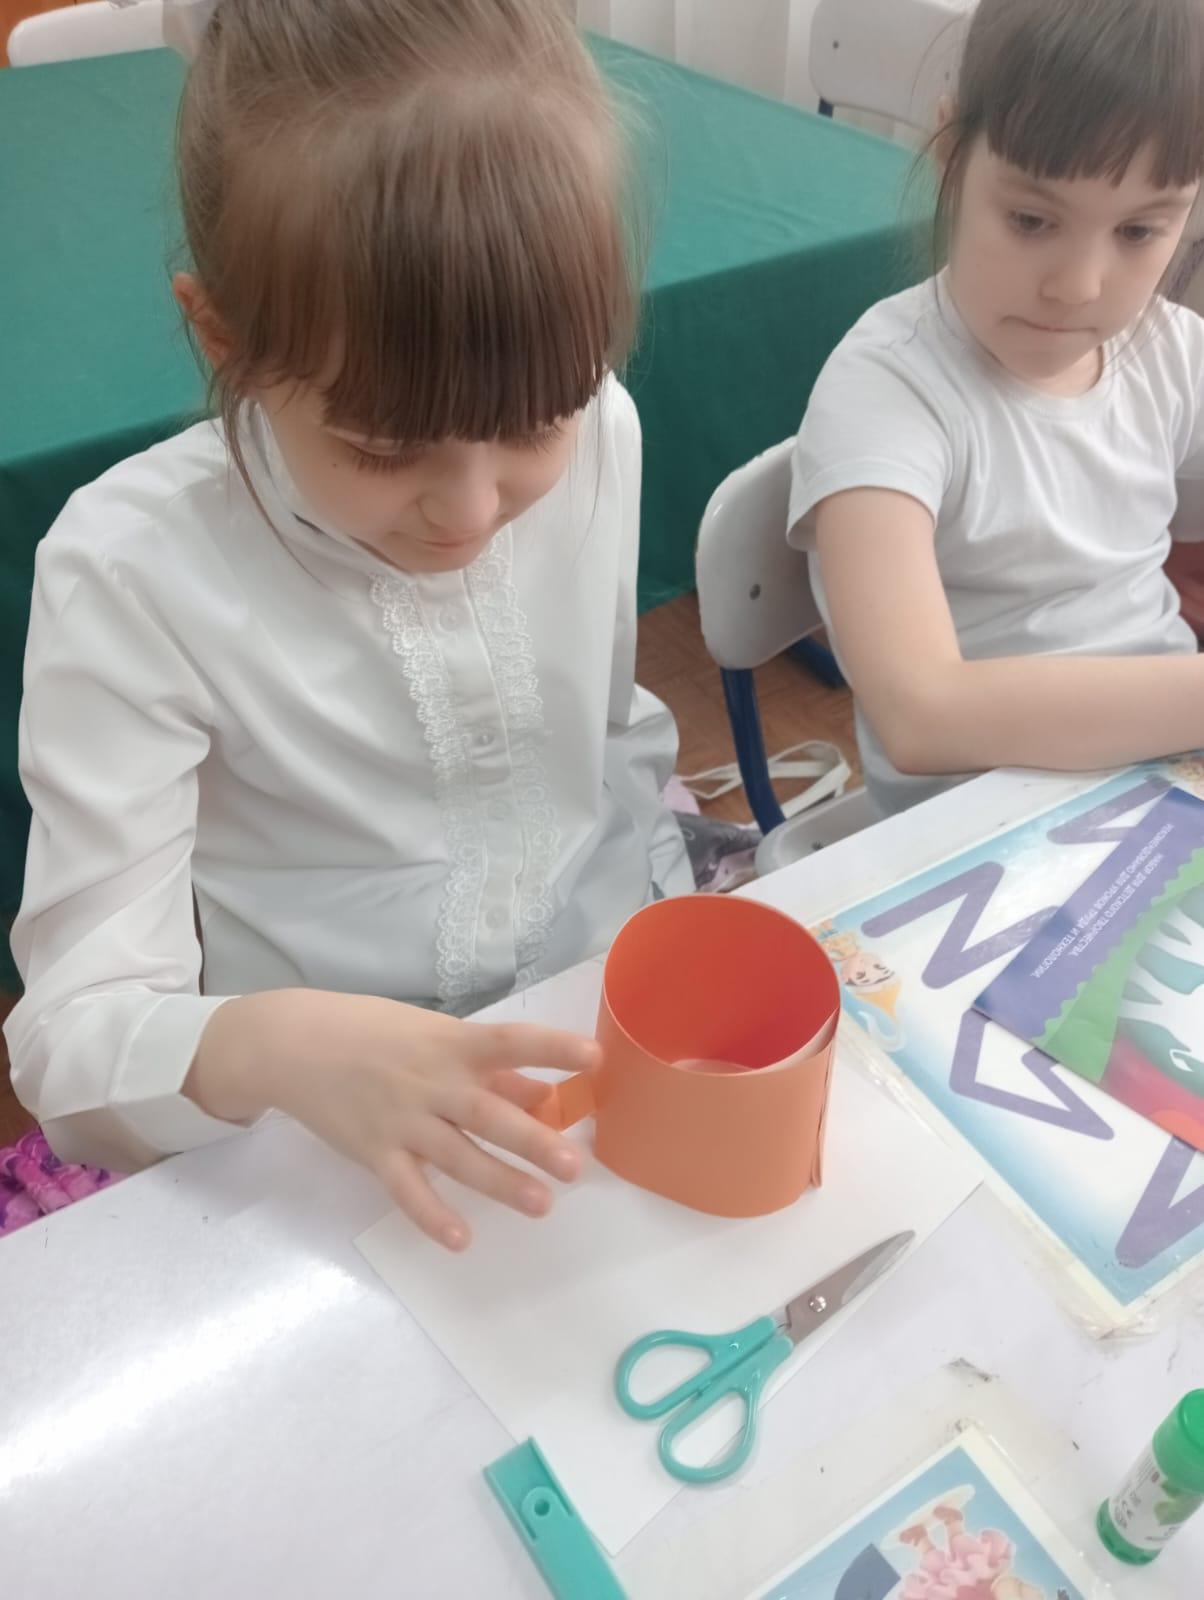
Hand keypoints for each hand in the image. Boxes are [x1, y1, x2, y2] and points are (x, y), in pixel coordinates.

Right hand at [186, 989, 599, 1248]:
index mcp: (451, 1044)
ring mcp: (402, 1120)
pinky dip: (432, 1217)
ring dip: (501, 1183)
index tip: (594, 1059)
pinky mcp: (374, 1152)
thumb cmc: (372, 1031)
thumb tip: (548, 1093)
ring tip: (542, 1205)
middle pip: (489, 1114)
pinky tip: (461, 1240)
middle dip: (533, 1141)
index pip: (510, 1042)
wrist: (292, 1044)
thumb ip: (490, 1068)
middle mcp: (431, 1082)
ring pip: (458, 1157)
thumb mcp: (434, 1035)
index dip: (552, 1048)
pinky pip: (407, 1190)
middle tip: (575, 1165)